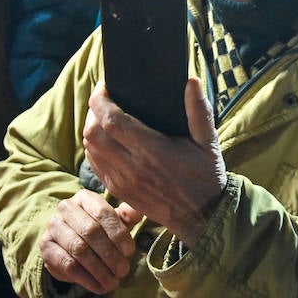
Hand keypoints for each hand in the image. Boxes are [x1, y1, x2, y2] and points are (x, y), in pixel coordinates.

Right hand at [39, 189, 143, 294]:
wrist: (67, 242)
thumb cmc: (98, 230)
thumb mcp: (114, 222)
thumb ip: (127, 217)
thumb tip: (139, 210)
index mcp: (85, 198)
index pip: (103, 213)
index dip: (118, 234)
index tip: (130, 252)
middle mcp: (66, 208)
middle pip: (90, 231)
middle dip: (110, 255)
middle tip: (123, 271)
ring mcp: (53, 227)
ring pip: (79, 249)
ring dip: (99, 270)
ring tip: (113, 283)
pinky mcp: (46, 247)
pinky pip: (67, 264)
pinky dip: (86, 278)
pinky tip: (99, 287)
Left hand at [82, 78, 225, 245]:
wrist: (202, 217)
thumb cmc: (206, 176)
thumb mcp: (208, 142)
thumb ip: (199, 111)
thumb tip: (191, 81)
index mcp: (152, 151)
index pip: (111, 120)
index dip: (101, 99)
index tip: (106, 86)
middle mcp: (132, 167)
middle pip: (92, 132)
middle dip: (93, 111)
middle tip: (104, 99)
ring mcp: (122, 181)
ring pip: (89, 148)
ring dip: (91, 128)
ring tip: (104, 117)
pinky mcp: (119, 191)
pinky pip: (94, 164)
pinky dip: (93, 147)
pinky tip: (106, 139)